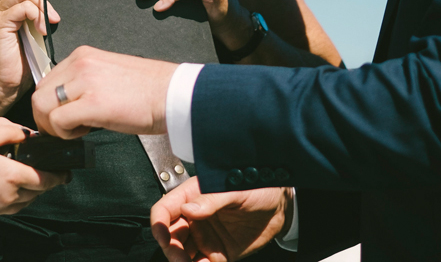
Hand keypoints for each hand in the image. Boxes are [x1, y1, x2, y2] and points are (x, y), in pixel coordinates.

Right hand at [0, 0, 59, 110]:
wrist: (9, 83)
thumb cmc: (23, 59)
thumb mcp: (34, 30)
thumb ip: (38, 14)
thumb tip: (51, 6)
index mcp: (7, 5)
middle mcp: (0, 6)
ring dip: (41, 5)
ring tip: (48, 23)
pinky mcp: (0, 26)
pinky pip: (21, 9)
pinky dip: (36, 16)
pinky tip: (41, 30)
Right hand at [0, 121, 67, 217]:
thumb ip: (9, 132)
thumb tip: (26, 133)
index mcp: (12, 175)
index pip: (47, 179)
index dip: (60, 176)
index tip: (66, 173)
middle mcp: (10, 195)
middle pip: (38, 192)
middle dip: (46, 182)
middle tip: (48, 171)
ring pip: (26, 201)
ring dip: (31, 191)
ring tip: (27, 177)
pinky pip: (11, 207)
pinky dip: (16, 198)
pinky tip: (7, 186)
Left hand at [32, 46, 174, 137]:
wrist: (172, 95)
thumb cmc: (147, 90)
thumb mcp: (108, 75)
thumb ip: (83, 82)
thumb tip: (65, 104)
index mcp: (83, 55)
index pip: (47, 81)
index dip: (52, 104)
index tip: (65, 117)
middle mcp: (80, 63)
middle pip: (38, 94)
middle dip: (47, 117)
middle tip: (67, 128)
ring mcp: (85, 81)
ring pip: (42, 106)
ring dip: (54, 126)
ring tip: (78, 130)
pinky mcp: (92, 103)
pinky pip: (57, 121)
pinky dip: (66, 133)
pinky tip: (86, 131)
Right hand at [150, 176, 290, 261]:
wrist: (282, 206)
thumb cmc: (258, 186)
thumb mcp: (235, 189)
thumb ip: (211, 199)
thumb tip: (188, 209)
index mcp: (193, 196)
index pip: (164, 209)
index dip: (159, 224)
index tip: (164, 239)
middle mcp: (194, 217)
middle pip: (171, 236)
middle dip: (172, 250)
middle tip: (180, 260)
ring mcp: (205, 236)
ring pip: (183, 253)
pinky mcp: (218, 253)